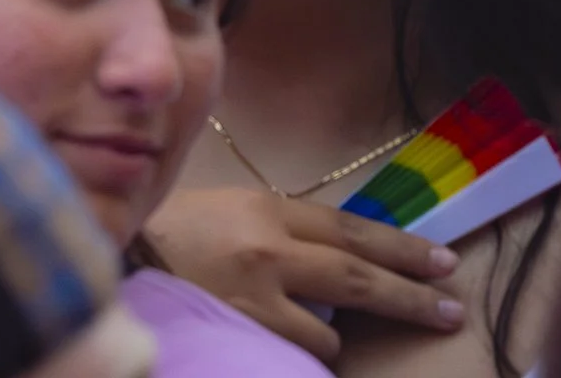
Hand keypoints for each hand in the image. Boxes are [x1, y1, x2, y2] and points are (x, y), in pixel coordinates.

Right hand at [141, 187, 463, 361]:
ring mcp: (258, 297)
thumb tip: (335, 255)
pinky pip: (296, 353)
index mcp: (265, 208)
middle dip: (411, 293)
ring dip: (330, 335)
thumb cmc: (166, 232)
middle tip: (450, 306)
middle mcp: (269, 248)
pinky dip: (298, 353)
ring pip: (328, 329)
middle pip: (360, 273)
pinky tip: (284, 347)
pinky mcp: (244, 333)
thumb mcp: (227, 211)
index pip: (352, 228)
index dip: (401, 247)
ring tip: (314, 333)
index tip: (442, 260)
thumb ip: (279, 229)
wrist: (111, 257)